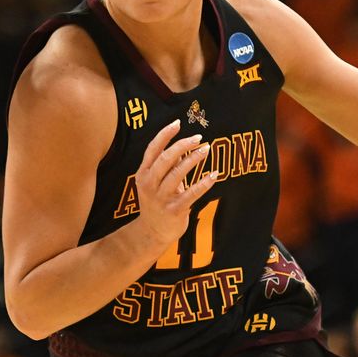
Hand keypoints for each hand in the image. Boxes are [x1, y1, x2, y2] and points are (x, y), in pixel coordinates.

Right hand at [133, 119, 217, 250]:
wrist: (152, 233)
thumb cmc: (156, 202)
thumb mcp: (155, 182)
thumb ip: (166, 165)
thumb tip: (183, 145)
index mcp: (143, 174)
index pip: (152, 149)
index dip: (165, 134)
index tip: (178, 123)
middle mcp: (149, 184)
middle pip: (165, 159)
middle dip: (182, 145)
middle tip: (198, 138)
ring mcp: (161, 198)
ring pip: (178, 174)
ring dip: (194, 159)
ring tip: (206, 149)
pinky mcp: (174, 210)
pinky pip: (191, 193)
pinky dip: (204, 183)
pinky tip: (214, 174)